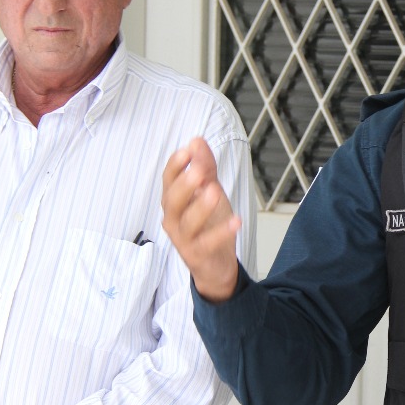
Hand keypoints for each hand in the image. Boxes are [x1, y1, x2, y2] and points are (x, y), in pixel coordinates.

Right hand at [162, 137, 242, 300]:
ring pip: (187, 222)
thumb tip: (197, 141)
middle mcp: (173, 219)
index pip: (168, 180)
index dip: (176, 165)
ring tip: (215, 192)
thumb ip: (204, 167)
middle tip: (199, 171)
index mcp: (173, 200)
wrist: (215, 263)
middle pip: (172, 200)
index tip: (188, 150)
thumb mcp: (209, 190)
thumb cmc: (209, 224)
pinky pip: (207, 243)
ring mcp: (182, 238)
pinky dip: (221, 232)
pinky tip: (236, 220)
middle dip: (184, 184)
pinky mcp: (196, 255)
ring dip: (200, 207)